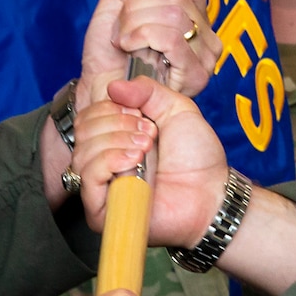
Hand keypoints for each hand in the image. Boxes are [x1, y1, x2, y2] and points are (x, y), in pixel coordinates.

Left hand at [80, 0, 220, 101]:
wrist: (98, 89)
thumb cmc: (109, 51)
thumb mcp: (114, 1)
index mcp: (194, 12)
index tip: (129, 7)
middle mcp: (206, 33)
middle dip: (136, 8)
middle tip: (121, 30)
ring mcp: (205, 56)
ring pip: (175, 15)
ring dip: (135, 25)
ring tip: (125, 42)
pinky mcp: (196, 75)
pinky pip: (172, 38)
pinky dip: (143, 36)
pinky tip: (131, 50)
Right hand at [82, 79, 227, 249]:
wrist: (211, 193)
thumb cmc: (197, 158)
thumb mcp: (177, 109)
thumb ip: (148, 91)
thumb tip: (113, 86)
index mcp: (117, 136)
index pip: (90, 114)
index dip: (112, 107)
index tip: (143, 115)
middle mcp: (105, 159)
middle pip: (83, 129)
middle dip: (117, 123)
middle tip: (148, 134)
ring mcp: (102, 185)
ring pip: (83, 151)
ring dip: (116, 141)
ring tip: (145, 148)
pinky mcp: (102, 209)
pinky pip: (88, 176)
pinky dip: (109, 160)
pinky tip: (133, 160)